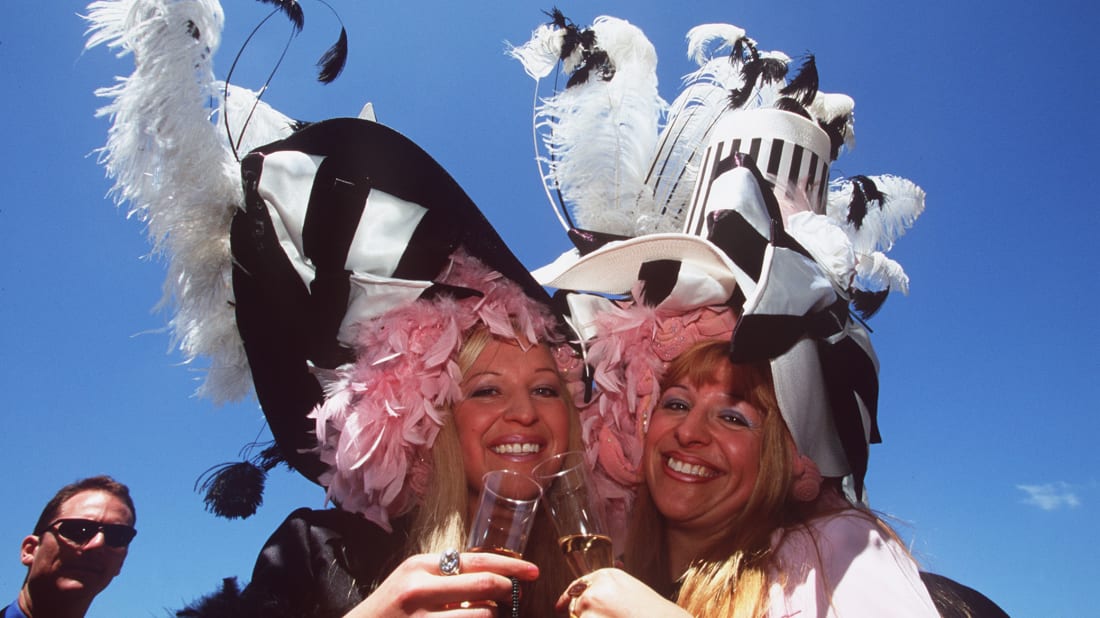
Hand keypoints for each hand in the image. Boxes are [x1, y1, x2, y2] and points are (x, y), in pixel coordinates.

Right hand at [343, 551, 538, 616]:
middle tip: (517, 596)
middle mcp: (419, 588)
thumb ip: (445, 573)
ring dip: (494, 616)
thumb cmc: (389, 610)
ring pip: (483, 615)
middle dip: (511, 591)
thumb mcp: (411, 580)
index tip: (532, 571)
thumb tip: (492, 572)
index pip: (477, 559)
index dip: (511, 565)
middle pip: (486, 584)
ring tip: (489, 615)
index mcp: (419, 566)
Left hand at [556, 568, 690, 617]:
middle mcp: (594, 589)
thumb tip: (585, 597)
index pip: (577, 586)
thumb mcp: (630, 590)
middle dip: (584, 616)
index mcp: (606, 576)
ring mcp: (589, 607)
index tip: (559, 607)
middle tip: (608, 617)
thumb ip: (607, 590)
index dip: (566, 599)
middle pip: (575, 606)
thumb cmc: (652, 612)